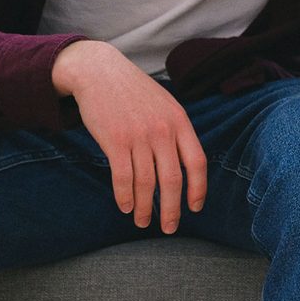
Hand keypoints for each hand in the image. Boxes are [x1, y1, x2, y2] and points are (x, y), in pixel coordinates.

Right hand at [52, 40, 206, 233]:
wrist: (101, 72)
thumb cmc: (135, 92)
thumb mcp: (165, 105)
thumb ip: (176, 131)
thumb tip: (185, 165)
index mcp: (180, 121)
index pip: (197, 162)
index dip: (198, 189)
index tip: (195, 208)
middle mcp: (162, 130)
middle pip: (173, 180)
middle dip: (171, 209)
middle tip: (168, 228)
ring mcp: (139, 136)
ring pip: (146, 183)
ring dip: (144, 208)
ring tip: (142, 221)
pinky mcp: (115, 141)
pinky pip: (123, 178)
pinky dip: (124, 197)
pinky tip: (125, 207)